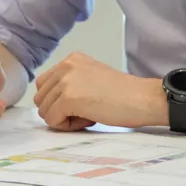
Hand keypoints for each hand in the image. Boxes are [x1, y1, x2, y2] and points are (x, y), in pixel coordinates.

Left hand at [32, 53, 161, 131]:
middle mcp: (66, 66)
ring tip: (88, 116)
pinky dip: (67, 127)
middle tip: (85, 112)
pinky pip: (52, 120)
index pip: (43, 84)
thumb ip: (71, 83)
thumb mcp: (92, 78)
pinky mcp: (69, 98)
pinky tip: (89, 120)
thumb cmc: (125, 95)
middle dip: (58, 110)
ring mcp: (67, 81)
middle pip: (40, 98)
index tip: (82, 103)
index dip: (58, 100)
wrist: (144, 99)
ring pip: (44, 110)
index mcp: (72, 59)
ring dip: (63, 119)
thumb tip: (49, 103)